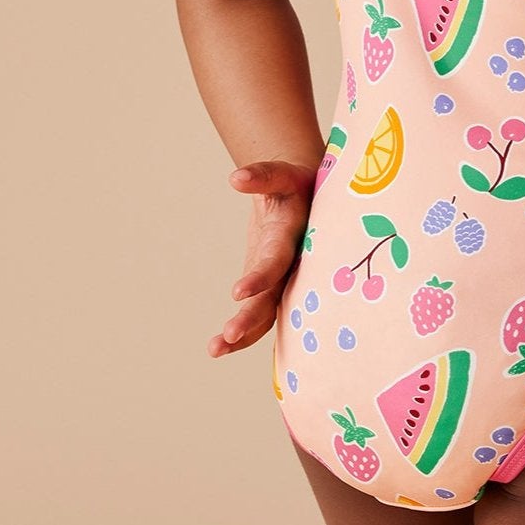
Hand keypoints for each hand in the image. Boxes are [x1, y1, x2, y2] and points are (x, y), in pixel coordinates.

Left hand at [208, 158, 316, 355]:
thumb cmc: (298, 184)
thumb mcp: (283, 175)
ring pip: (268, 313)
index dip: (261, 276)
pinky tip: (221, 347)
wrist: (309, 197)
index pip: (277, 261)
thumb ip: (263, 177)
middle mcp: (293, 267)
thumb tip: (236, 179)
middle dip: (251, 319)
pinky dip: (245, 331)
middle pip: (273, 298)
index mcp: (295, 239)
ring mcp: (285, 281)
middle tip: (228, 336)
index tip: (238, 293)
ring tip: (215, 350)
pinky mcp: (275, 287)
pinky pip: (263, 313)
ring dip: (244, 334)